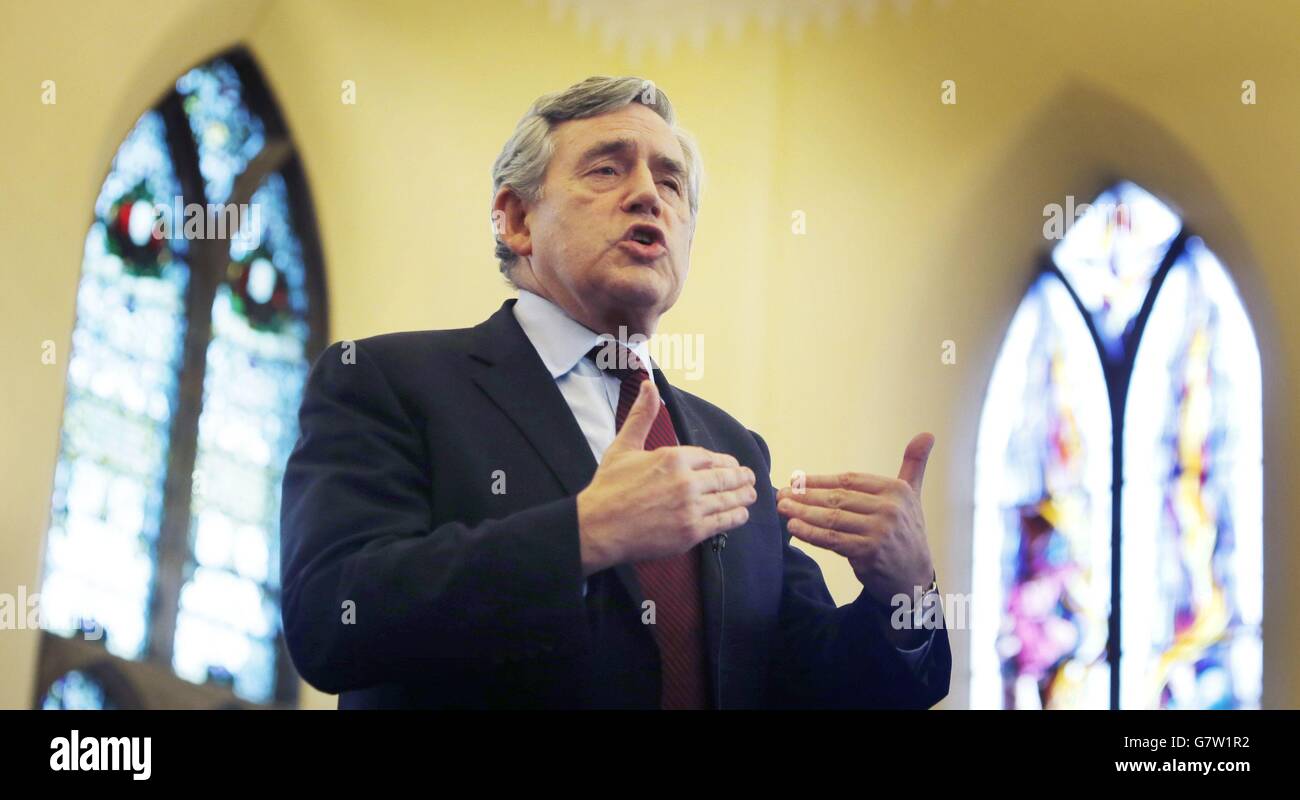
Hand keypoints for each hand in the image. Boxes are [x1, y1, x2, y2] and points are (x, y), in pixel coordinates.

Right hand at [576, 379, 756, 574]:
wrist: (598, 527)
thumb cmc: (608, 488)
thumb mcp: (624, 446)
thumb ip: (642, 416)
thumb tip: (648, 385)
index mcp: (673, 457)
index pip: (712, 458)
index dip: (725, 462)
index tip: (731, 465)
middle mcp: (687, 481)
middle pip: (726, 477)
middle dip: (741, 478)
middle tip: (750, 478)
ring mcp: (691, 508)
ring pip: (729, 499)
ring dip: (744, 496)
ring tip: (751, 494)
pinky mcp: (691, 531)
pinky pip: (724, 522)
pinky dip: (736, 517)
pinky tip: (741, 514)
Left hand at [775, 433, 934, 608]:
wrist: (914, 577)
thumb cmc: (907, 532)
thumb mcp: (912, 496)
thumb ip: (914, 465)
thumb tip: (927, 433)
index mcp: (896, 490)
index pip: (849, 480)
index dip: (820, 479)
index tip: (796, 480)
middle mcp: (889, 509)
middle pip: (838, 498)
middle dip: (805, 495)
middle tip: (781, 494)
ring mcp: (879, 532)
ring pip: (832, 519)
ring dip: (803, 513)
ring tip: (782, 508)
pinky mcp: (869, 553)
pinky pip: (833, 540)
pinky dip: (811, 533)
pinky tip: (794, 527)